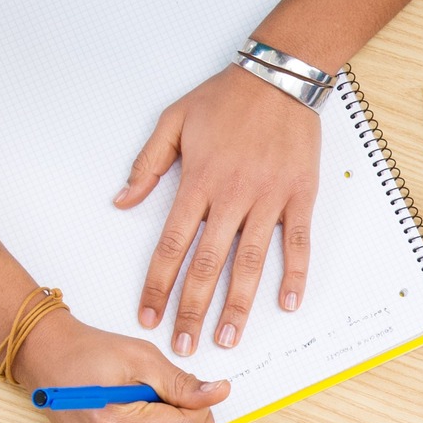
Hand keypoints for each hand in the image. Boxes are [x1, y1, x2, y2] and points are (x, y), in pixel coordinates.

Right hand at [13, 310, 228, 422]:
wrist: (47, 358)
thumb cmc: (88, 352)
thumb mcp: (141, 357)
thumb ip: (181, 382)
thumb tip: (219, 393)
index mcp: (108, 422)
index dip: (201, 409)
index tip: (199, 390)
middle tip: (190, 399)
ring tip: (165, 405)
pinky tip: (152, 419)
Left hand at [118, 64, 320, 356]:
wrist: (279, 77)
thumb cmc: (226, 97)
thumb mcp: (173, 121)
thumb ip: (147, 165)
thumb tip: (122, 201)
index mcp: (198, 182)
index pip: (172, 245)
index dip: (159, 285)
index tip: (150, 315)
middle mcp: (231, 197)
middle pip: (207, 264)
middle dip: (193, 309)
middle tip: (186, 345)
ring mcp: (268, 200)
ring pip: (250, 262)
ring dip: (239, 304)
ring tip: (228, 337)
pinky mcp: (300, 197)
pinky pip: (297, 243)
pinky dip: (294, 274)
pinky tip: (288, 303)